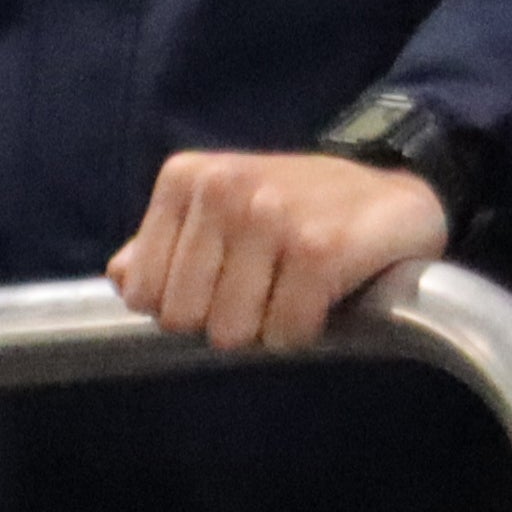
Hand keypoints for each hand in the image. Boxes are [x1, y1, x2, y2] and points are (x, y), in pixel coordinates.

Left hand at [107, 150, 447, 352]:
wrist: (392, 193)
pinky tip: (323, 296)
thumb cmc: (298, 210)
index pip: (143, 293)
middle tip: (263, 289)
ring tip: (293, 289)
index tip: (220, 283)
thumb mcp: (221, 212)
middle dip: (224, 320)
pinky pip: (286, 333)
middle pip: (184, 319)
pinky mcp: (319, 250)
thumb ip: (164, 246)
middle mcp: (224, 189)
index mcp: (186, 179)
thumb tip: (120, 277)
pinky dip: (305, 331)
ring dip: (268, 328)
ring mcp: (272, 217)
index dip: (184, 306)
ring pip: (233, 332)